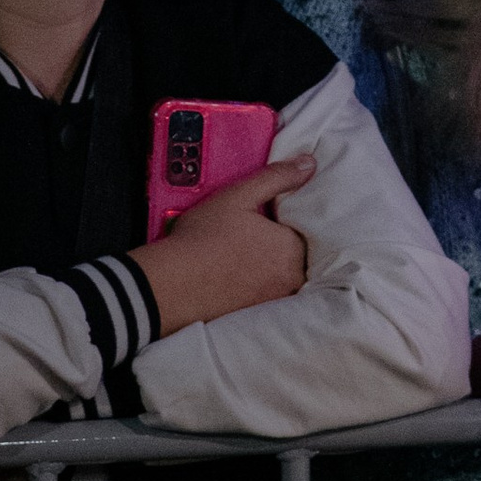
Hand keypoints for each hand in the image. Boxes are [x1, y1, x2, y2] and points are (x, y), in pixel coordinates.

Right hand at [132, 155, 314, 331]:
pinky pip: (267, 296)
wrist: (170, 285)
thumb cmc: (203, 238)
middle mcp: (290, 279)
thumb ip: (277, 178)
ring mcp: (272, 301)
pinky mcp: (254, 316)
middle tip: (256, 236)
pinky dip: (259, 286)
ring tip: (248, 256)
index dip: (289, 222)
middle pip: (298, 256)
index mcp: (292, 249)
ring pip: (284, 278)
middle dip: (283, 246)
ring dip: (273, 267)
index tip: (271, 219)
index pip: (306, 231)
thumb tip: (309, 164)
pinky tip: (241, 276)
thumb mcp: (240, 196)